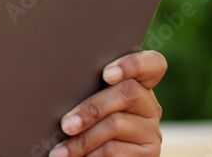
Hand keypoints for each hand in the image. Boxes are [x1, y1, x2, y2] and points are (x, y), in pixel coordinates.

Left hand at [49, 50, 166, 156]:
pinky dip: (92, 156)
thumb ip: (86, 90)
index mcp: (137, 83)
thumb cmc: (84, 125)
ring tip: (60, 152)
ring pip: (117, 124)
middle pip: (127, 93)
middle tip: (65, 125)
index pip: (152, 64)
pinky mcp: (150, 153)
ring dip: (83, 139)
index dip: (132, 65)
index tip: (107, 74)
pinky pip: (117, 150)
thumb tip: (59, 85)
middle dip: (91, 109)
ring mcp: (151, 129)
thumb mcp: (90, 104)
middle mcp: (149, 104)